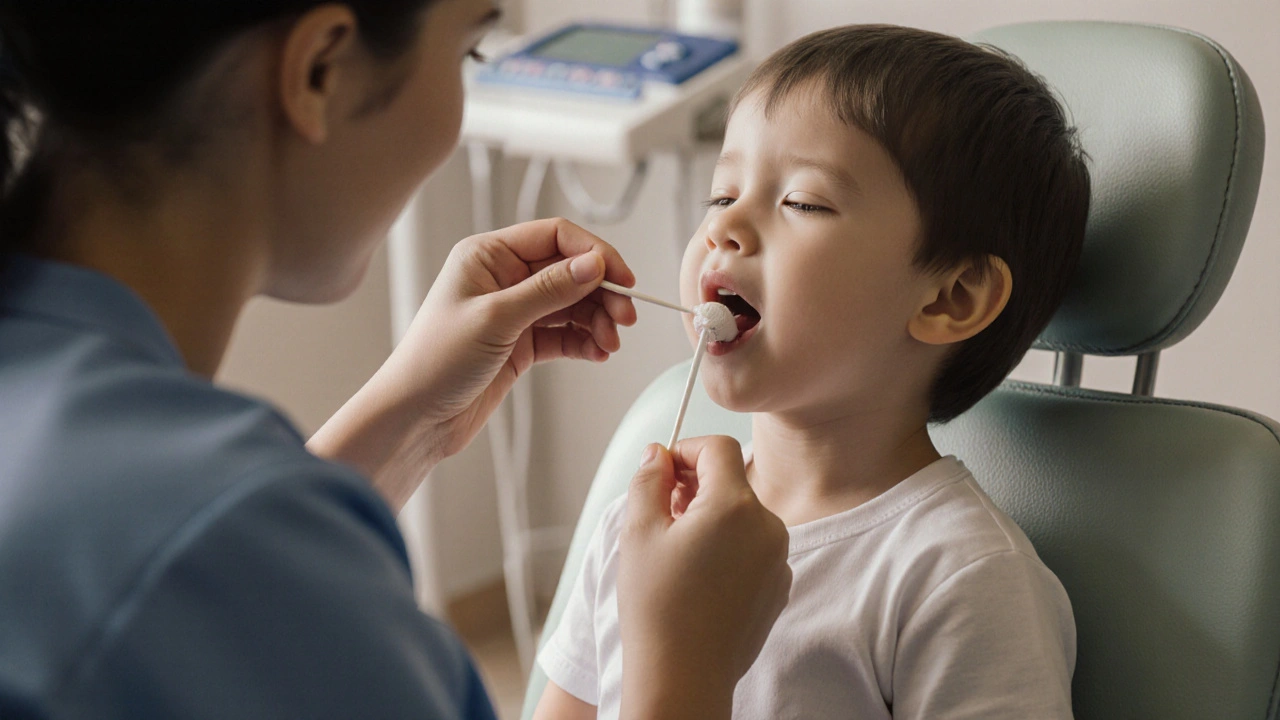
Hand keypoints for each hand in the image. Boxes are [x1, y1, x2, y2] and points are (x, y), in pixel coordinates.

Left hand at [309, 218, 634, 510]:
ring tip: (610, 342)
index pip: (555, 237)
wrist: (415, 418)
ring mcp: (514, 311)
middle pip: (570, 271)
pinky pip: (564, 334)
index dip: (594, 254)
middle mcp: (502, 277)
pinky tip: (598, 352)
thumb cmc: (434, 362)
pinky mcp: (521, 344)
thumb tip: (594, 265)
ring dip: (597, 320)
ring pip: (572, 304)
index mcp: (488, 255)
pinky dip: (585, 341)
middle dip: (601, 292)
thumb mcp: (497, 318)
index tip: (621, 278)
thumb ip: (549, 290)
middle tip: (625, 317)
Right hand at [617, 437, 791, 719]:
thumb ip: (648, 479)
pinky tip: (700, 576)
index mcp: (735, 506)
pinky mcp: (778, 585)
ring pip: (743, 515)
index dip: (686, 450)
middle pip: (732, 481)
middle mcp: (768, 526)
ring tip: (677, 550)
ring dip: (711, 518)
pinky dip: (729, 548)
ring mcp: (779, 558)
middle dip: (695, 487)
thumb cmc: (657, 608)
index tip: (663, 472)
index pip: (719, 448)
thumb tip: (658, 454)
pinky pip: (754, 547)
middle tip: (661, 513)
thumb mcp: (638, 531)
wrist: (684, 676)